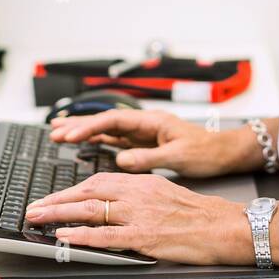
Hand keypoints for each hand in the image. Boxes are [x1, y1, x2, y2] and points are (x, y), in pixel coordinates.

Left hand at [24, 172, 251, 264]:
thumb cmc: (199, 214)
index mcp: (142, 182)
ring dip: (59, 214)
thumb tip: (114, 202)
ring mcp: (140, 214)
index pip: (98, 180)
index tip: (53, 196)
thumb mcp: (165, 193)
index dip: (71, 189)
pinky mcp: (144, 236)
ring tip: (39, 218)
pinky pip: (106, 236)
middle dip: (57, 199)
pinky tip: (65, 237)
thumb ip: (138, 195)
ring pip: (91, 210)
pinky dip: (82, 236)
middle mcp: (138, 193)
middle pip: (88, 191)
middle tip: (34, 207)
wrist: (224, 226)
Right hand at [48, 109, 248, 177]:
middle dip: (80, 125)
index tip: (71, 134)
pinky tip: (85, 143)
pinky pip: (116, 140)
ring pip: (109, 130)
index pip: (115, 119)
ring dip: (85, 132)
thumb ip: (149, 158)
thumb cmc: (207, 152)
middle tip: (54, 131)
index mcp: (153, 121)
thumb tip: (121, 159)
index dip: (91, 125)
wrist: (224, 153)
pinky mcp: (145, 144)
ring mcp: (144, 133)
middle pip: (107, 121)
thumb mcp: (178, 156)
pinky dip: (98, 141)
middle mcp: (146, 124)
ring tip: (60, 135)